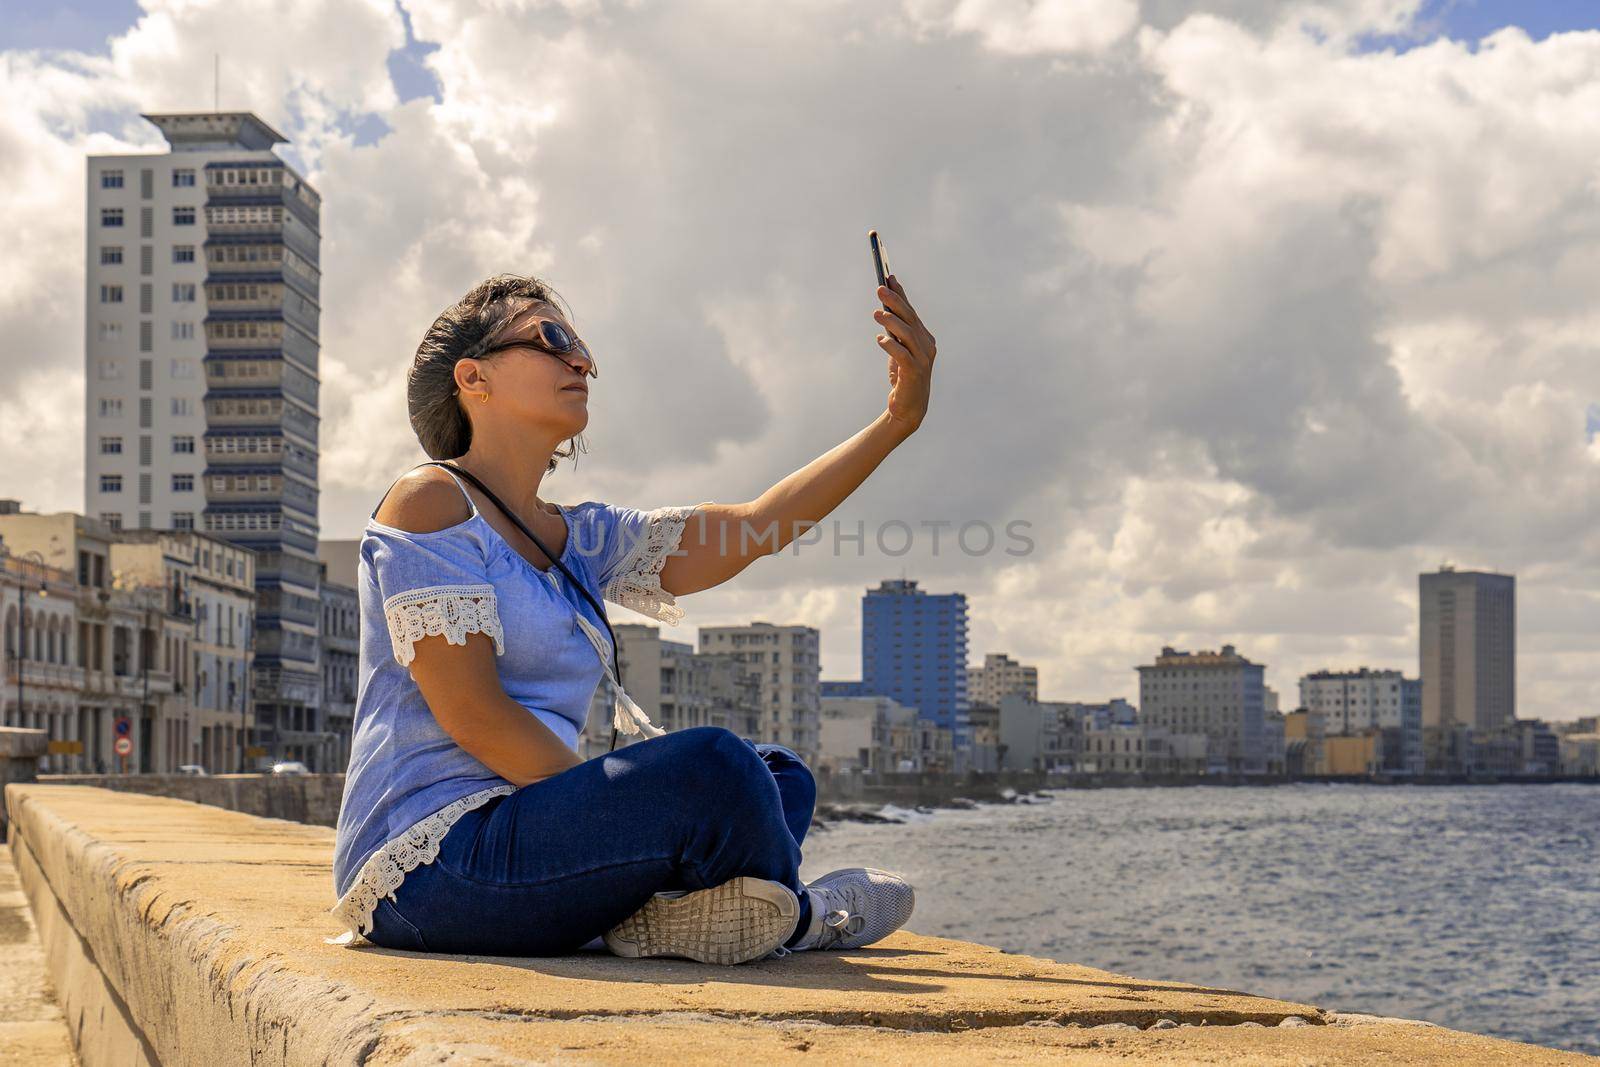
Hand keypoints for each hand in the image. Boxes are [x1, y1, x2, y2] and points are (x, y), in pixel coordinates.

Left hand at [873, 274, 935, 435]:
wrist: (909, 408)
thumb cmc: (903, 376)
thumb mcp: (899, 349)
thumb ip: (896, 331)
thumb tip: (884, 308)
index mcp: (924, 337)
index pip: (911, 311)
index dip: (901, 294)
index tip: (888, 278)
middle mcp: (927, 345)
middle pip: (910, 319)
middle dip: (895, 302)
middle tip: (879, 289)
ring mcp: (923, 359)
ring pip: (908, 334)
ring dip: (891, 322)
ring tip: (876, 314)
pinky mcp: (914, 373)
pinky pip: (902, 355)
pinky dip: (891, 345)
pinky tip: (880, 339)